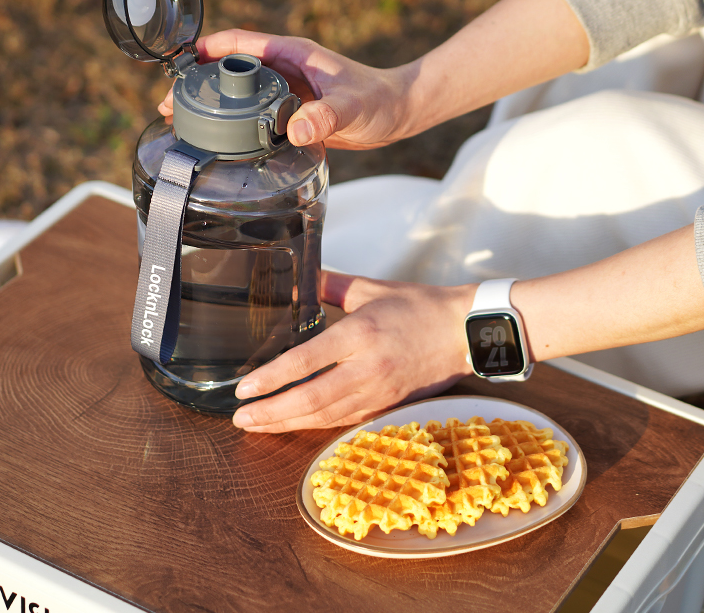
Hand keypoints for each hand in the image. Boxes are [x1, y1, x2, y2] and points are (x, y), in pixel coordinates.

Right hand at [157, 29, 414, 149]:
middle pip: (228, 68)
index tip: (176, 66)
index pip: (237, 42)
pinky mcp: (290, 112)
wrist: (396, 112)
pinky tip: (221, 144)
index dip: (204, 50)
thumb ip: (326, 117)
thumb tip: (295, 129)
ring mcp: (284, 90)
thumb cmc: (378, 100)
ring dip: (212, 106)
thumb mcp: (352, 107)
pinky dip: (234, 125)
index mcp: (290, 54)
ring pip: (238, 93)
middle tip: (171, 107)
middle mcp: (283, 69)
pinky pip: (253, 114)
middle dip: (197, 83)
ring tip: (183, 126)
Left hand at [231, 272, 476, 432]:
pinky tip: (297, 424)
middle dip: (271, 413)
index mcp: (360, 334)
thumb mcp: (371, 289)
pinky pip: (345, 420)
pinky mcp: (388, 404)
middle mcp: (367, 368)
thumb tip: (299, 277)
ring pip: (326, 417)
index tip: (243, 389)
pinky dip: (316, 426)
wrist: (464, 331)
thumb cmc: (419, 306)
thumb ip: (331, 284)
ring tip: (259, 425)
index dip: (271, 379)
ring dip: (288, 424)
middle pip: (311, 400)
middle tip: (240, 419)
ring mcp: (379, 390)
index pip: (305, 362)